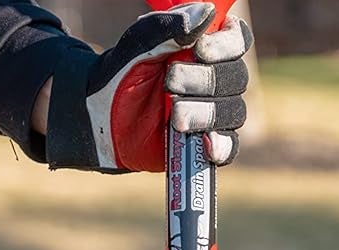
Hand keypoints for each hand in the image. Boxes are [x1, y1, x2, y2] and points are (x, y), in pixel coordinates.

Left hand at [38, 4, 250, 172]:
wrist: (101, 117)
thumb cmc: (122, 74)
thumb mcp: (138, 45)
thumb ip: (167, 28)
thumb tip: (205, 13)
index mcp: (207, 47)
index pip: (237, 40)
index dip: (226, 45)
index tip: (200, 49)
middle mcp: (216, 78)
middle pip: (235, 77)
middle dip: (205, 81)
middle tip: (170, 82)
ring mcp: (212, 112)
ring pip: (232, 111)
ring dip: (206, 112)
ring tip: (175, 115)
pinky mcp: (203, 143)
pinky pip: (228, 146)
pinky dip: (222, 147)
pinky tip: (208, 144)